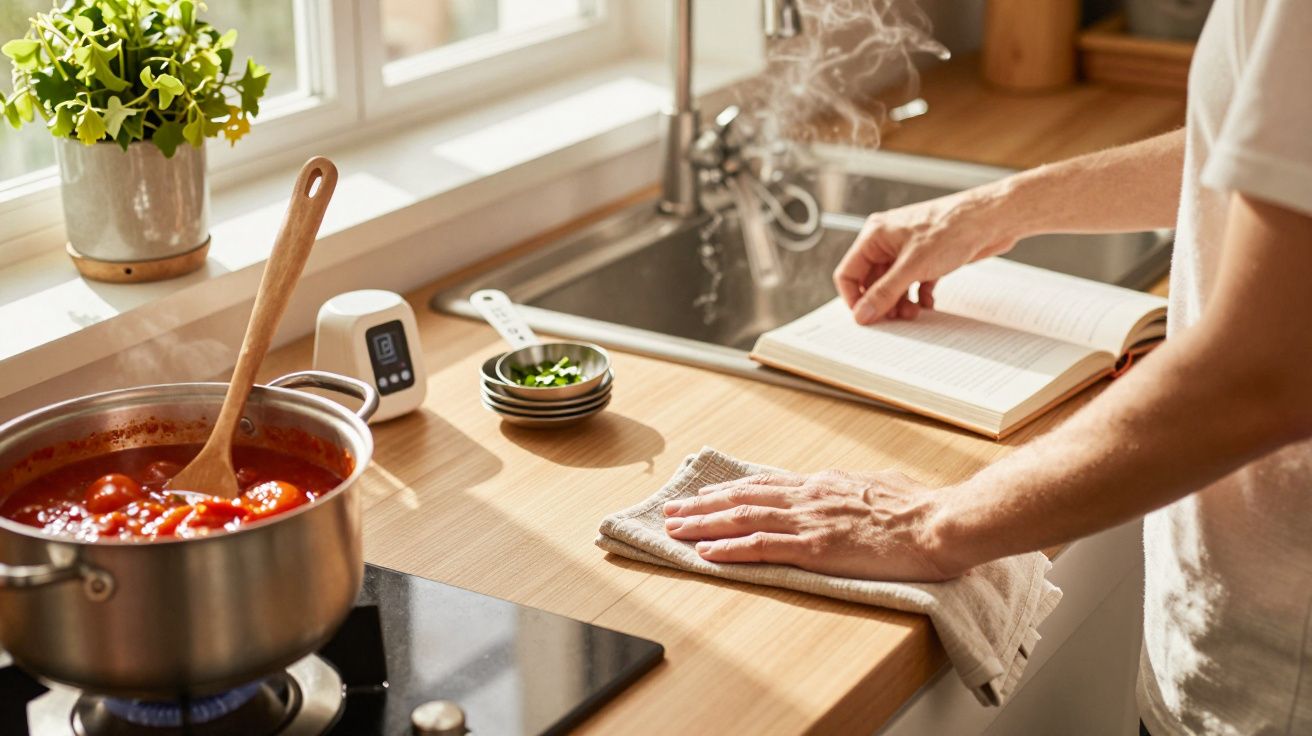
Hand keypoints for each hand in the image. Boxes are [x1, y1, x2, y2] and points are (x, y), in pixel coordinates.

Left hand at [663, 469, 960, 582]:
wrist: (937, 523)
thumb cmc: (919, 510)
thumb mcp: (880, 489)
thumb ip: (856, 491)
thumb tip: (852, 491)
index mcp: (823, 484)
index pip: (766, 484)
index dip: (731, 489)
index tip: (707, 493)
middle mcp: (808, 497)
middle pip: (743, 497)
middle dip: (704, 505)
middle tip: (673, 510)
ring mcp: (809, 522)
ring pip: (742, 518)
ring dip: (704, 524)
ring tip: (675, 529)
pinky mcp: (815, 549)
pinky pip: (762, 547)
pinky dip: (730, 549)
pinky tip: (707, 553)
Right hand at [833, 183, 1019, 324]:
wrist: (991, 219)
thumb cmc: (952, 228)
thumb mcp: (912, 267)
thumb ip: (884, 293)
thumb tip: (862, 314)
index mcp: (875, 235)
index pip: (849, 272)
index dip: (854, 298)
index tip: (866, 318)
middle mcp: (888, 241)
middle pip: (871, 281)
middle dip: (881, 302)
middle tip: (894, 319)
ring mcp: (908, 249)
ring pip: (893, 284)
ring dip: (900, 302)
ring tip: (912, 312)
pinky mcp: (927, 257)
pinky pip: (913, 282)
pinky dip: (918, 295)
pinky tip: (927, 302)